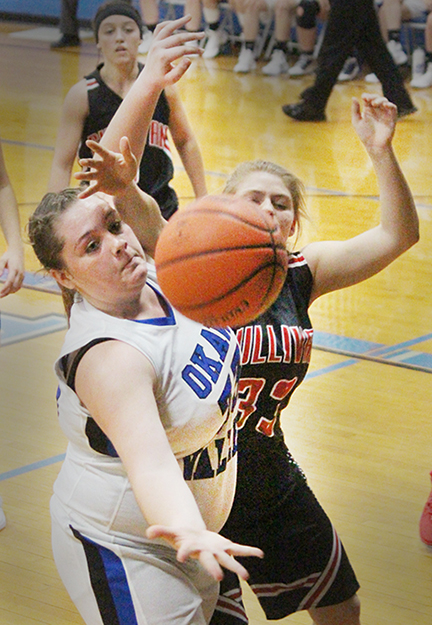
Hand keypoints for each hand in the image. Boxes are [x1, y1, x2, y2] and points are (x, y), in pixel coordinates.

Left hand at [0, 248, 23, 296]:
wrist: (17, 251)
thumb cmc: (9, 256)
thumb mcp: (2, 260)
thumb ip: (0, 268)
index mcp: (14, 269)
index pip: (9, 282)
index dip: (4, 289)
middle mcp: (20, 273)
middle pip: (14, 287)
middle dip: (6, 292)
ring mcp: (22, 275)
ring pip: (17, 287)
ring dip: (10, 292)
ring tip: (3, 294)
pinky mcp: (23, 276)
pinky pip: (19, 286)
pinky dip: (14, 290)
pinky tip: (8, 291)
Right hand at [75, 136, 137, 198]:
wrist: (127, 185)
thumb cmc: (128, 170)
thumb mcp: (130, 162)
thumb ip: (127, 152)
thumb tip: (124, 138)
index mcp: (108, 157)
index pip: (101, 151)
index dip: (95, 146)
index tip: (88, 142)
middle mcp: (100, 165)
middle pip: (92, 163)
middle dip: (87, 162)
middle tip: (82, 162)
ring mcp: (99, 176)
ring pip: (89, 175)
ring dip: (82, 176)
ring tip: (76, 176)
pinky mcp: (99, 186)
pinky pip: (92, 190)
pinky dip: (86, 194)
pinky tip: (80, 197)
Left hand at [143, 16, 204, 90]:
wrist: (149, 79)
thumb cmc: (163, 80)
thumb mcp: (172, 80)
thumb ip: (180, 70)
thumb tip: (189, 59)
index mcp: (162, 57)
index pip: (181, 50)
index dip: (193, 50)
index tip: (202, 51)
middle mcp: (158, 47)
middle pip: (177, 37)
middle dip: (192, 36)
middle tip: (203, 34)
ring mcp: (154, 42)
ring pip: (168, 27)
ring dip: (179, 21)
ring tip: (190, 16)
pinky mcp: (153, 40)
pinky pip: (160, 27)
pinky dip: (168, 23)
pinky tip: (178, 22)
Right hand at [146, 525, 262, 580]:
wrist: (195, 539)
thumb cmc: (183, 536)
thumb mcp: (172, 531)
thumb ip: (160, 531)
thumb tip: (148, 532)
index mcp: (193, 549)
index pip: (187, 551)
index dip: (184, 553)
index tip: (180, 557)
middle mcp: (206, 554)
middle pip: (210, 562)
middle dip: (213, 568)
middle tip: (219, 577)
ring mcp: (218, 551)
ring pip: (228, 559)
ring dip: (237, 567)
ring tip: (246, 576)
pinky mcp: (227, 546)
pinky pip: (240, 548)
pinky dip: (249, 551)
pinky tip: (260, 554)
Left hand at [351, 93, 396, 152]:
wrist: (374, 145)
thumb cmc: (365, 135)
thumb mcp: (357, 122)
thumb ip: (355, 110)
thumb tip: (354, 97)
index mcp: (369, 110)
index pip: (368, 99)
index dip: (367, 96)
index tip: (364, 97)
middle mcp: (377, 110)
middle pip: (376, 98)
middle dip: (373, 97)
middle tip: (368, 99)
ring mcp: (385, 113)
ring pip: (384, 101)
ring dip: (380, 100)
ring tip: (374, 104)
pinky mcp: (392, 117)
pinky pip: (393, 108)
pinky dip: (390, 105)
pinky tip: (384, 105)